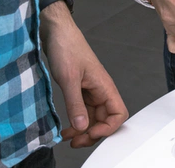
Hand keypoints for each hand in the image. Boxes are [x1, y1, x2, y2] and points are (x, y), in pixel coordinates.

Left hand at [41, 6, 128, 147]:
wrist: (56, 32)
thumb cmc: (67, 47)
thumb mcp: (69, 78)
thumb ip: (76, 104)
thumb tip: (82, 127)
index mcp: (104, 86)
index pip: (118, 114)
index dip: (107, 128)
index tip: (89, 133)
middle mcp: (100, 89)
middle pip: (105, 120)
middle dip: (92, 134)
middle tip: (75, 141)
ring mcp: (90, 90)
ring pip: (93, 118)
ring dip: (83, 130)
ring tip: (68, 137)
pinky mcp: (80, 89)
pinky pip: (82, 111)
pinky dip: (76, 122)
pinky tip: (66, 127)